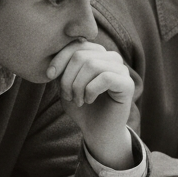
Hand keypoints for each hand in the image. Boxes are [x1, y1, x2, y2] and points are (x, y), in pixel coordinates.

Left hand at [47, 40, 135, 169]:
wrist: (97, 132)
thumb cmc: (82, 108)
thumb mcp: (66, 84)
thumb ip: (63, 68)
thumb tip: (54, 55)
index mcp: (97, 54)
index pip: (76, 45)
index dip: (60, 58)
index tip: (49, 76)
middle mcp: (111, 58)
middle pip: (82, 55)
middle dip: (68, 77)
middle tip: (67, 95)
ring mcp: (121, 70)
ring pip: (92, 65)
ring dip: (78, 85)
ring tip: (77, 100)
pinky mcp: (127, 84)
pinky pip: (105, 77)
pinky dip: (91, 90)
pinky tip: (89, 100)